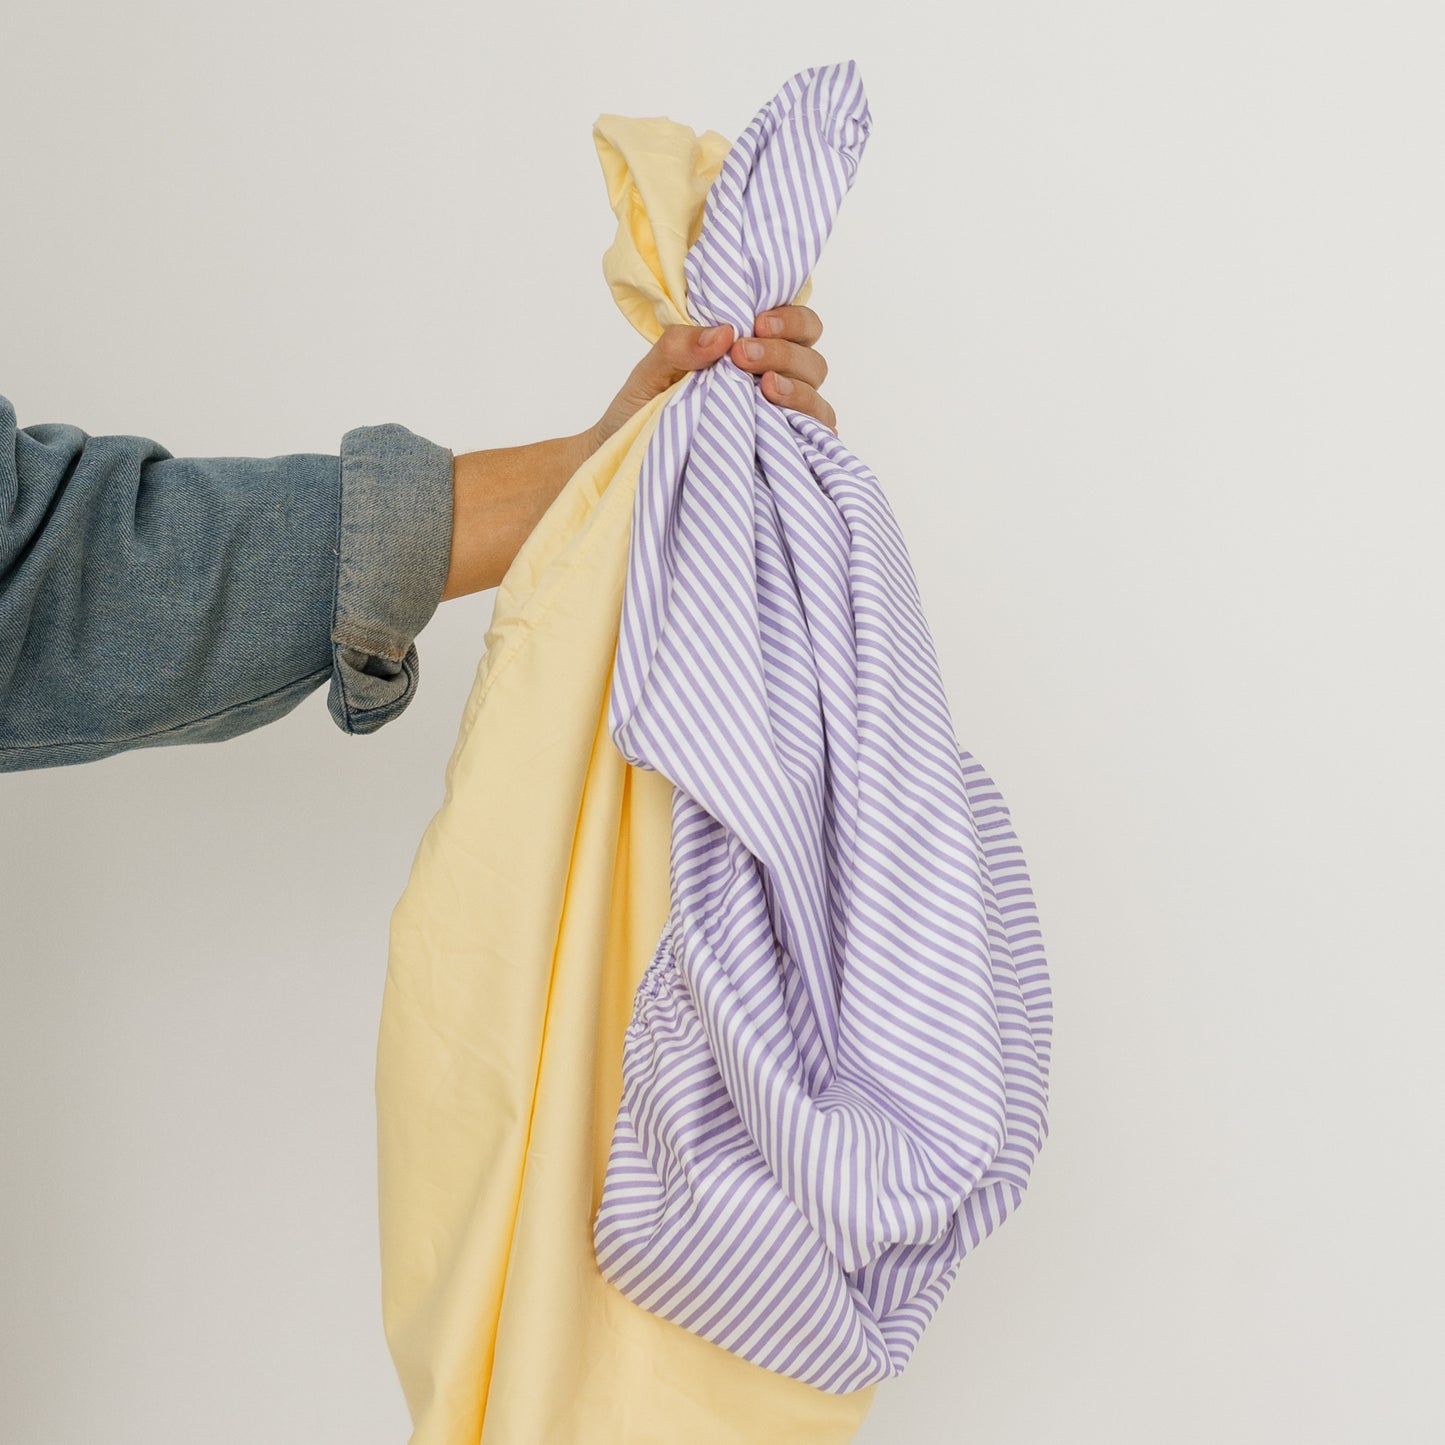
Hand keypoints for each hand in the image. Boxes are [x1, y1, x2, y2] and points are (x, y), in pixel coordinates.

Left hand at [584, 304, 836, 454]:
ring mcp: (780, 421)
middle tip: (742, 355)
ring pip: (817, 393)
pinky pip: (816, 437)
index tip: (756, 322)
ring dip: (796, 385)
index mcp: (747, 352)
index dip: (789, 318)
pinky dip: (808, 424)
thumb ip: (678, 346)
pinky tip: (778, 420)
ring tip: (764, 388)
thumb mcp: (648, 374)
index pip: (795, 324)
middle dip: (783, 350)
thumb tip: (725, 332)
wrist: (622, 462)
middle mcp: (771, 382)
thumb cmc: (637, 414)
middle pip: (811, 356)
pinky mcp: (783, 455)